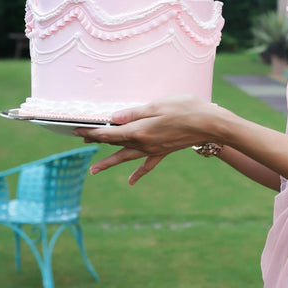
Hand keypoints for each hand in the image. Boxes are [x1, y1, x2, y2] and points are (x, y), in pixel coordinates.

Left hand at [75, 97, 221, 184]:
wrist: (211, 125)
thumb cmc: (186, 109)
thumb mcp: (157, 105)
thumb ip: (133, 113)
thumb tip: (112, 119)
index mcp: (139, 130)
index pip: (109, 133)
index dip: (92, 131)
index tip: (77, 130)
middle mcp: (144, 143)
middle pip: (114, 143)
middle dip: (96, 141)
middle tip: (80, 140)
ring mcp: (153, 150)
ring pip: (126, 157)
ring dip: (109, 162)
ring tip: (94, 170)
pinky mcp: (163, 151)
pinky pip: (147, 165)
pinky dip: (138, 173)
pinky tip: (130, 182)